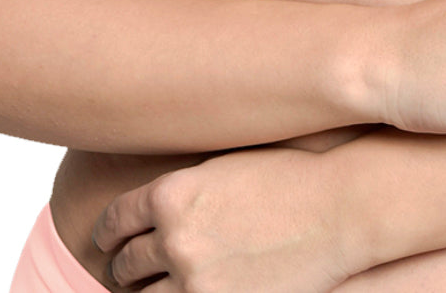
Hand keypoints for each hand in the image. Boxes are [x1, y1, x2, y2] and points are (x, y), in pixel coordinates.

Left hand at [92, 147, 354, 292]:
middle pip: (126, 263)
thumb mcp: (224, 166)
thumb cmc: (288, 179)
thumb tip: (156, 206)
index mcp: (171, 193)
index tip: (108, 240)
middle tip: (126, 268)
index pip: (115, 220)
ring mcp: (194, 279)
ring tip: (151, 289)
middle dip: (125, 266)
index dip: (108, 233)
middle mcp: (174, 238)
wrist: (337, 210)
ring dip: (146, 292)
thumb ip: (184, 188)